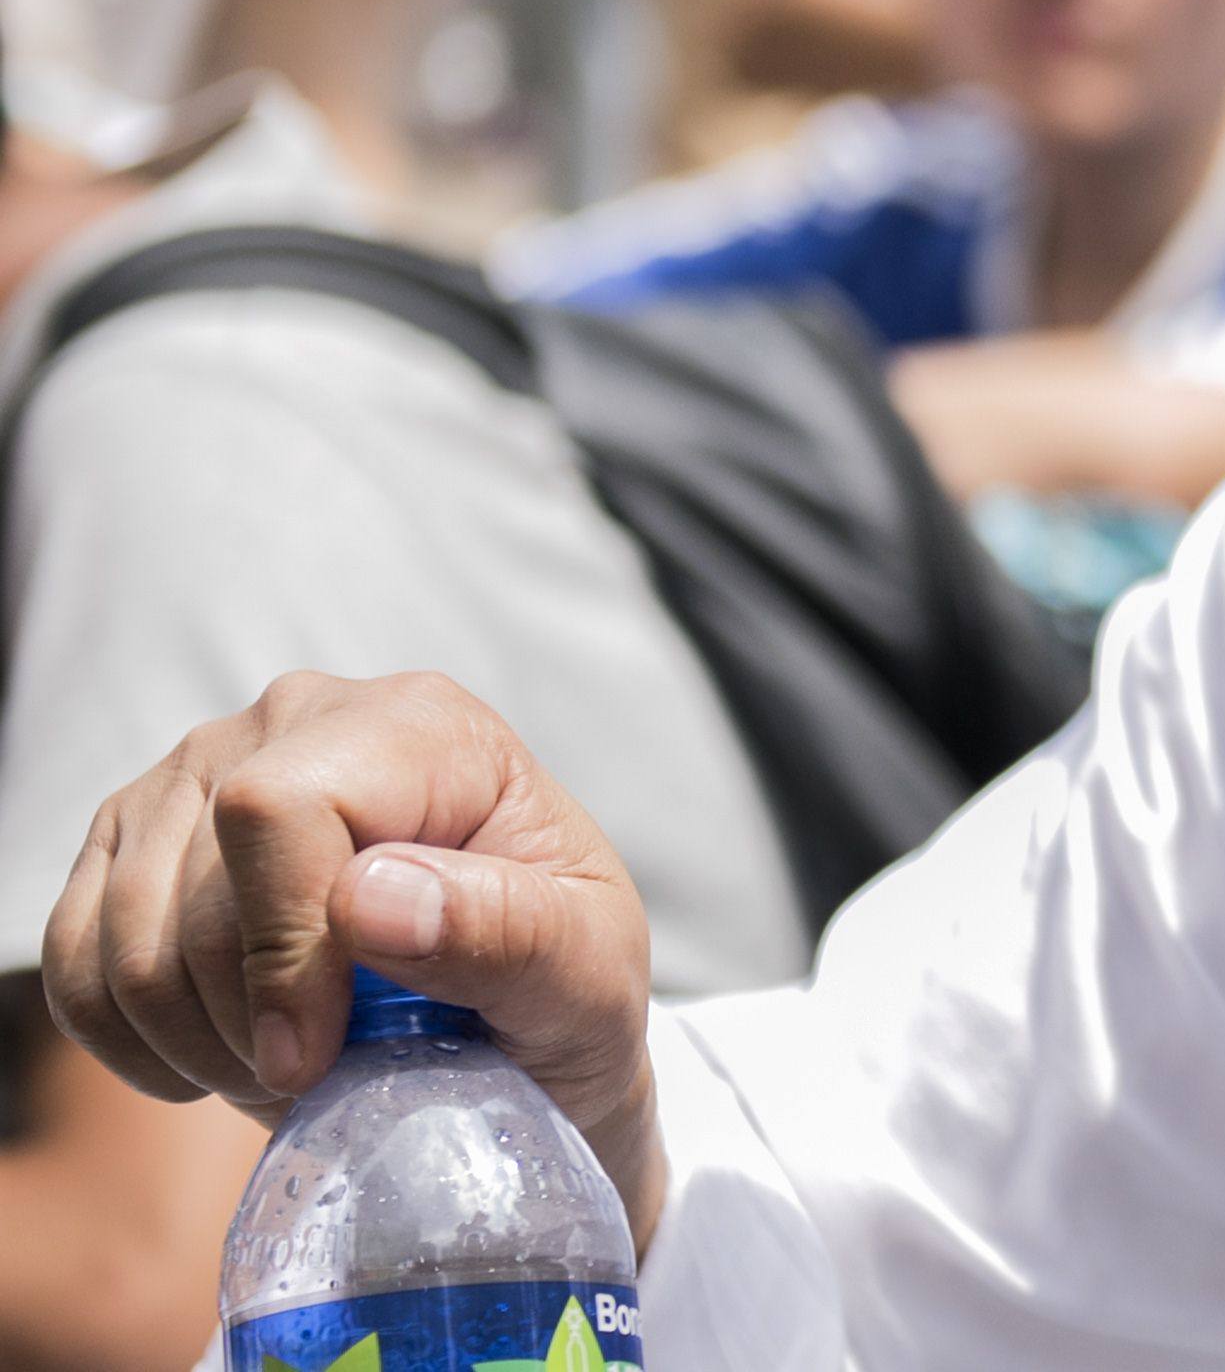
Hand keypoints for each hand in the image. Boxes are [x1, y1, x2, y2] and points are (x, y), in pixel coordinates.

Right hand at [38, 672, 666, 1249]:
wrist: (520, 1018)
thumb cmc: (564, 985)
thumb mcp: (586, 975)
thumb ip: (506, 932)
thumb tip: (369, 896)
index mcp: (421, 724)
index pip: (278, 809)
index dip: (281, 949)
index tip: (316, 1053)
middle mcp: (299, 716)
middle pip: (192, 885)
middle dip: (246, 1019)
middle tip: (328, 1072)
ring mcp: (201, 772)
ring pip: (122, 935)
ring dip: (193, 1041)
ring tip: (292, 1065)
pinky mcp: (136, 841)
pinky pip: (74, 960)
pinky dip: (130, 1040)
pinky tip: (217, 1059)